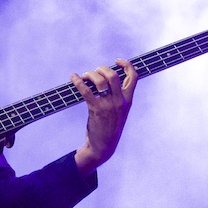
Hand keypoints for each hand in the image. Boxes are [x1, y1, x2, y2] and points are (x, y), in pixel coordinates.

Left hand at [72, 59, 137, 174]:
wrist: (104, 146)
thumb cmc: (110, 127)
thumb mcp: (120, 112)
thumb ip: (118, 98)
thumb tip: (105, 80)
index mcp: (128, 100)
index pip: (134, 77)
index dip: (127, 65)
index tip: (117, 61)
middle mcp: (120, 101)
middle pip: (113, 75)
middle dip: (101, 69)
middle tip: (93, 73)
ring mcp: (109, 105)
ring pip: (100, 80)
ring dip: (89, 74)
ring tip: (83, 77)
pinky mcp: (96, 110)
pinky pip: (86, 91)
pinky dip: (78, 81)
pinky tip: (73, 77)